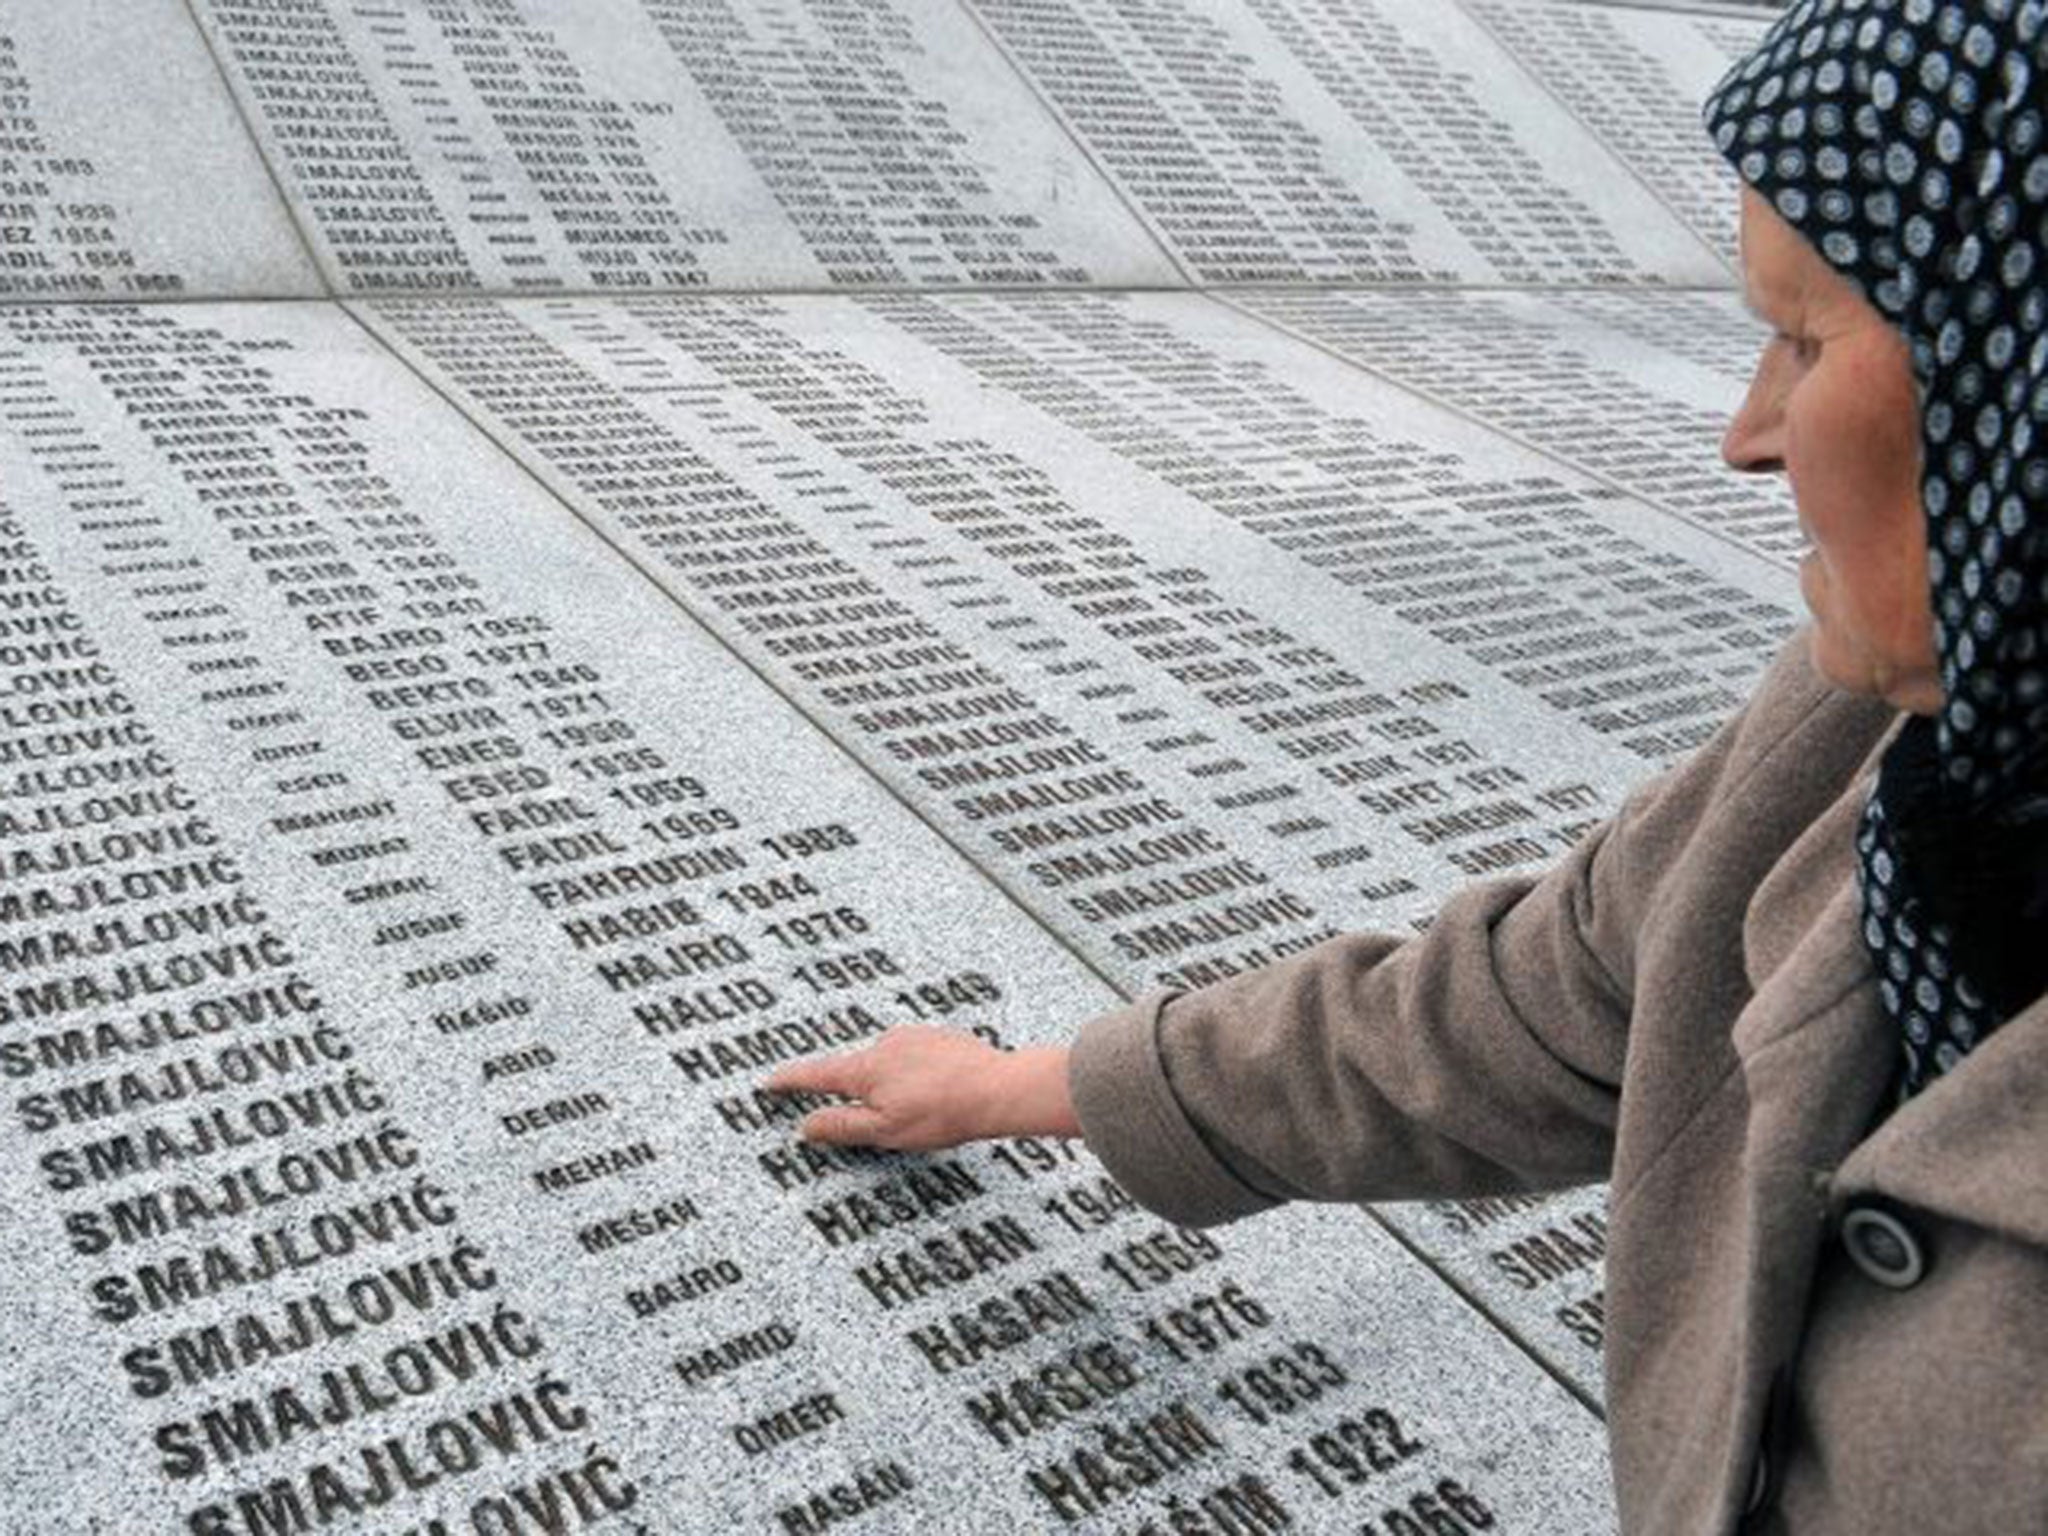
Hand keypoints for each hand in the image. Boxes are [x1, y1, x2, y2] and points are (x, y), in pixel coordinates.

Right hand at [763, 1024, 1078, 1149]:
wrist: (997, 1089)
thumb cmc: (942, 1112)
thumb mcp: (884, 1131)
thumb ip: (841, 1126)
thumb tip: (806, 1126)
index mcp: (866, 1069)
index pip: (816, 1075)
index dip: (790, 1081)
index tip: (770, 1082)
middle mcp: (885, 1044)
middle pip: (857, 1071)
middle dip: (863, 1094)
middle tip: (893, 1119)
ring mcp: (914, 1036)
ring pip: (889, 1064)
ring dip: (896, 1084)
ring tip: (927, 1111)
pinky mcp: (939, 1036)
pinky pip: (916, 1056)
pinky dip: (919, 1075)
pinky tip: (940, 1093)